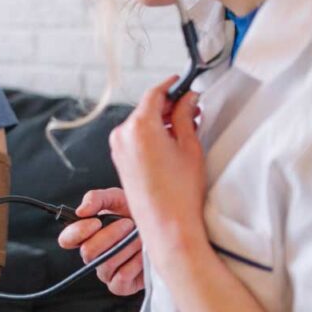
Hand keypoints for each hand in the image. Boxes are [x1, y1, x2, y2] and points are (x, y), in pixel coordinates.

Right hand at [58, 188, 143, 294]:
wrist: (161, 229)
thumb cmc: (135, 214)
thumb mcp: (116, 198)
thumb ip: (96, 199)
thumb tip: (81, 211)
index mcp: (86, 235)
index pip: (66, 239)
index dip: (78, 232)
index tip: (96, 222)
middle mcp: (93, 256)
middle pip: (87, 252)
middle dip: (110, 235)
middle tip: (127, 224)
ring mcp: (105, 272)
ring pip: (106, 264)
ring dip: (126, 247)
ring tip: (139, 237)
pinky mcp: (120, 286)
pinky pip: (120, 278)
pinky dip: (135, 264)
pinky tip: (143, 254)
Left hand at [109, 76, 207, 264]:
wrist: (167, 227)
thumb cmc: (180, 192)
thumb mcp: (189, 147)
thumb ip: (186, 116)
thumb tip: (187, 99)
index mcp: (140, 126)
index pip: (155, 93)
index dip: (171, 86)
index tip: (184, 84)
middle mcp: (123, 134)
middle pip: (146, 108)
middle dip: (169, 106)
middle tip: (193, 109)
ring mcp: (118, 148)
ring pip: (141, 123)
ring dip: (160, 121)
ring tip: (186, 129)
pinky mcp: (119, 161)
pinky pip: (135, 138)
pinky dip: (151, 135)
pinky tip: (171, 144)